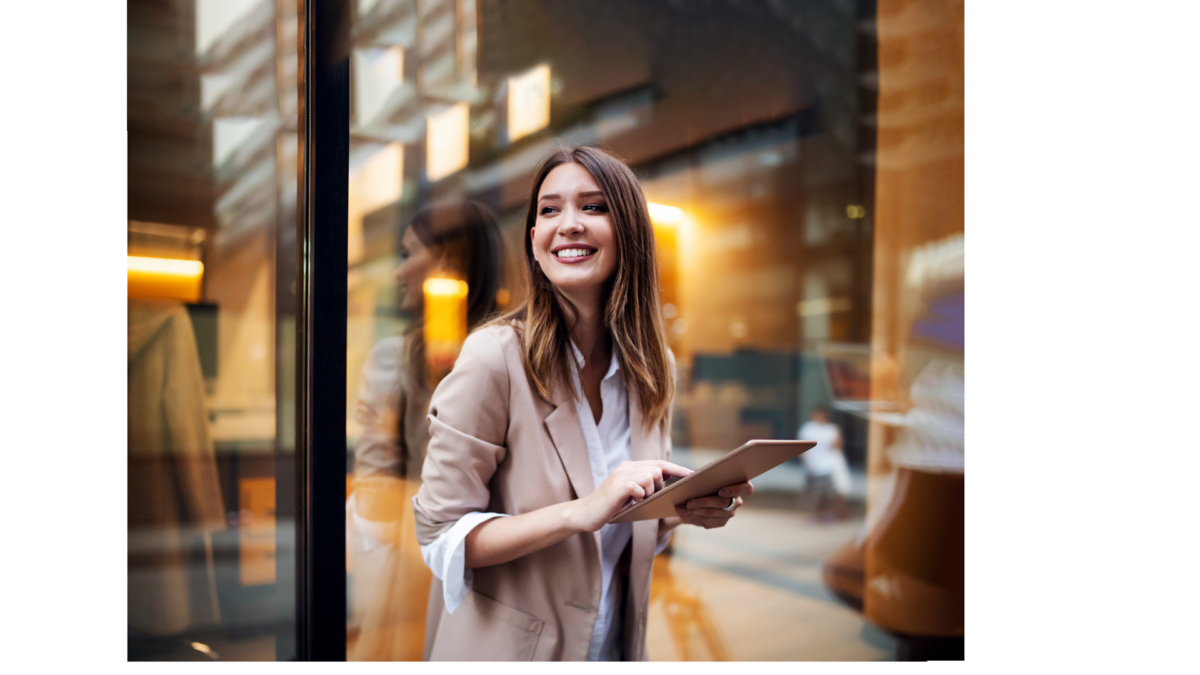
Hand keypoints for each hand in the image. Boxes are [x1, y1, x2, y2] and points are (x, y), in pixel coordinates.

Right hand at [569, 460, 692, 532]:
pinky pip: (641, 488)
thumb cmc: (609, 506)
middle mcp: (626, 467)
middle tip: (649, 498)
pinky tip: (631, 502)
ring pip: (652, 476)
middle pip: (658, 468)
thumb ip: (643, 486)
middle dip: (661, 485)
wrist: (586, 513)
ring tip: (638, 501)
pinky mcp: (619, 486)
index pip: (658, 462)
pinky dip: (640, 497)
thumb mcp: (629, 493)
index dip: (676, 468)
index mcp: (629, 466)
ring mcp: (622, 475)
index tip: (691, 475)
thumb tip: (666, 487)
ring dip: (650, 492)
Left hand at [675, 480, 753, 528]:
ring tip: (679, 508)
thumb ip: (706, 476)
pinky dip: (693, 518)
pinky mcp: (720, 522)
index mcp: (740, 486)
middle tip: (688, 502)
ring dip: (693, 511)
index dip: (735, 489)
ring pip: (711, 514)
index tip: (720, 491)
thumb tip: (692, 477)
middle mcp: (737, 502)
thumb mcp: (708, 475)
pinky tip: (683, 515)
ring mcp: (729, 514)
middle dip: (703, 502)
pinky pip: (706, 522)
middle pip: (722, 503)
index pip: (746, 488)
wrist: (700, 494)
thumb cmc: (707, 480)